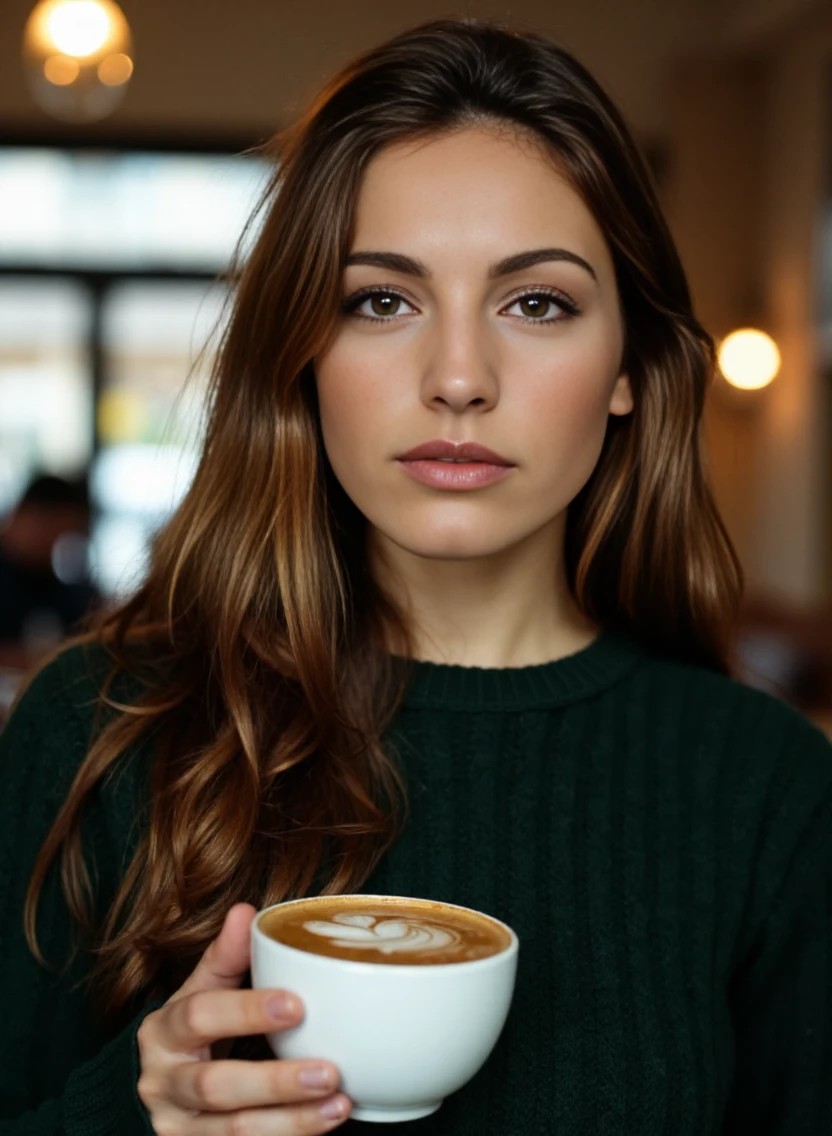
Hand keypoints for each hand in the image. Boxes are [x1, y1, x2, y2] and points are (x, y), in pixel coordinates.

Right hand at [137, 903, 351, 1133]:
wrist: (162, 1090)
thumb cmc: (193, 1033)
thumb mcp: (201, 992)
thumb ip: (226, 958)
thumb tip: (246, 912)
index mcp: (163, 1032)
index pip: (199, 1017)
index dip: (246, 1011)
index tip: (297, 1005)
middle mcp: (161, 1084)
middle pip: (216, 1086)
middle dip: (275, 1082)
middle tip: (329, 1071)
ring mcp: (177, 1128)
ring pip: (233, 1131)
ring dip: (292, 1121)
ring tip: (340, 1103)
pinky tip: (325, 1123)